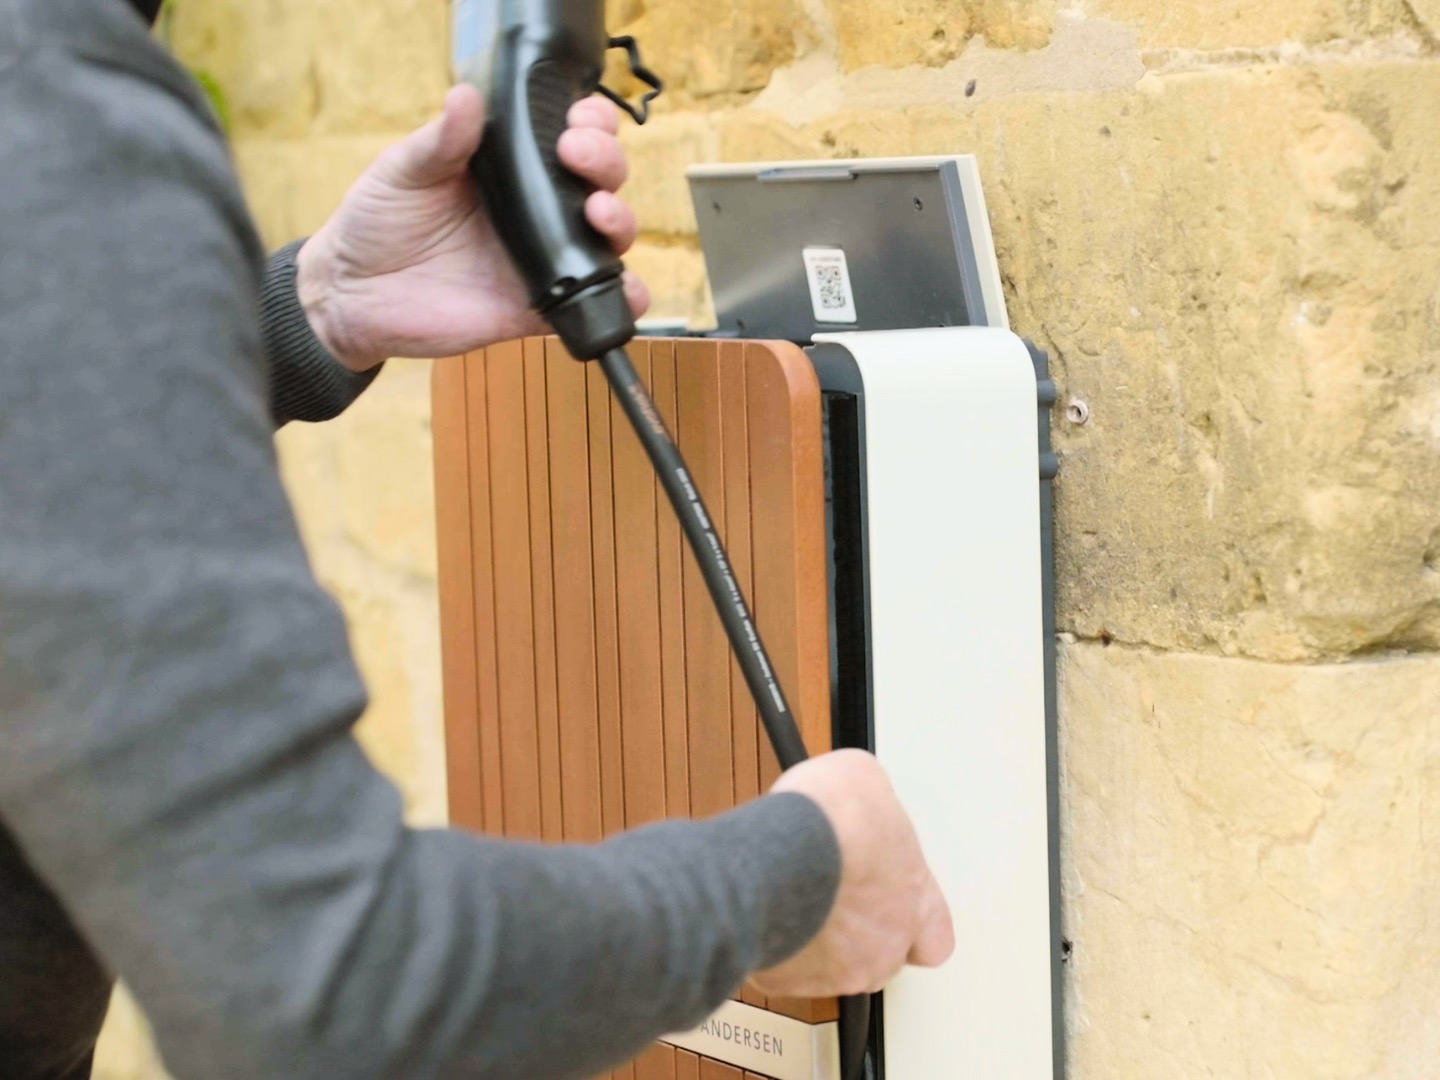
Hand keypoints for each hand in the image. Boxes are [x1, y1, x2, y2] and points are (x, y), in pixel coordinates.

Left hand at [296, 84, 649, 371]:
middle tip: (576, 155)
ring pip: (607, 238)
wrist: (354, 295)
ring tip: (598, 212)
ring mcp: (543, 258)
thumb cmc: (377, 223)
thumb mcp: (404, 170)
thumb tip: (465, 97)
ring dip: (620, 221)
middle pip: (601, 181)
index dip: (590, 124)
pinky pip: (594, 303)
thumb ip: (441, 140)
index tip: (576, 120)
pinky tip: (628, 292)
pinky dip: (624, 299)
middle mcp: (537, 210)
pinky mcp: (539, 306)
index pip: (570, 136)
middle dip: (605, 162)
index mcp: (512, 169)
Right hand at [750, 750, 953, 997]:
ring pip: (832, 967)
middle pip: (880, 956)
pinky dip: (777, 944)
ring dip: (817, 939)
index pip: (935, 940)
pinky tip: (767, 912)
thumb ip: (871, 808)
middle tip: (833, 896)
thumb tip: (858, 797)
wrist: (781, 851)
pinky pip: (785, 968)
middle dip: (858, 932)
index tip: (893, 906)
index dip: (914, 928)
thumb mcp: (864, 779)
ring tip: (794, 900)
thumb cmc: (831, 821)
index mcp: (914, 899)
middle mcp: (885, 944)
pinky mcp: (789, 978)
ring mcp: (838, 970)